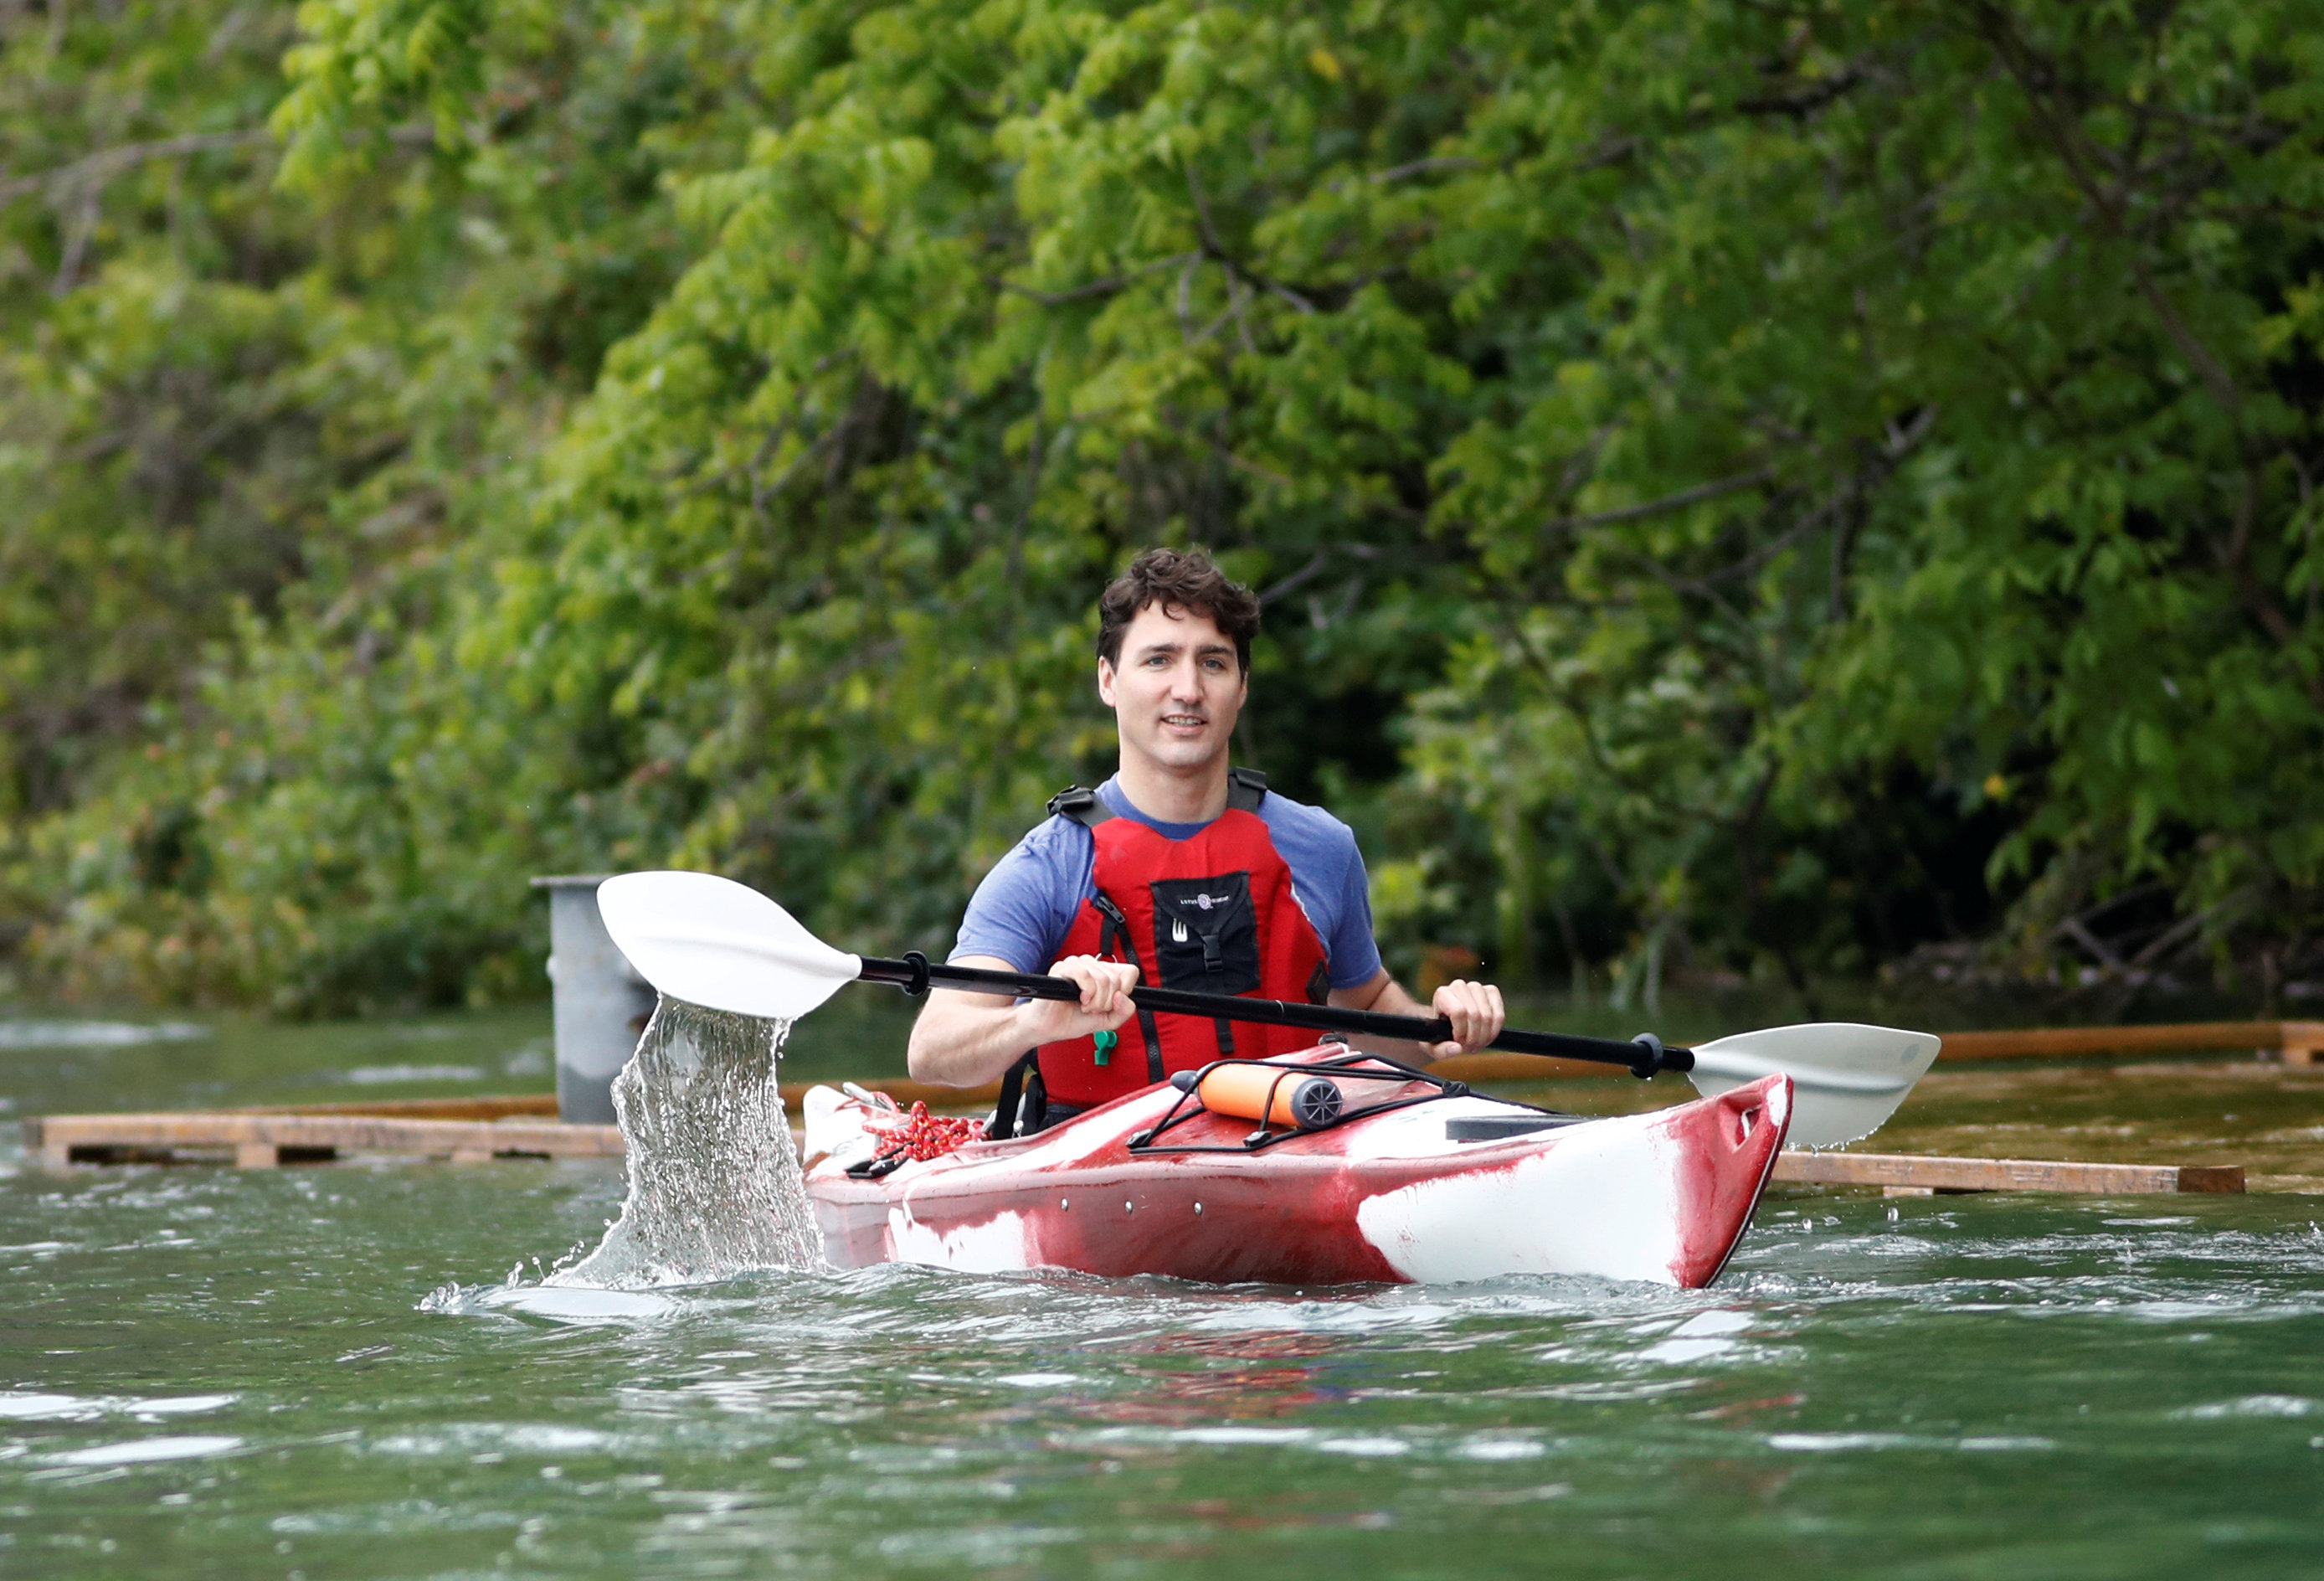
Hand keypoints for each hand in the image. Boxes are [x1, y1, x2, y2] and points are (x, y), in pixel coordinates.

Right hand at [1019, 955, 1139, 1045]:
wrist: (1049, 1028)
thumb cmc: (1074, 1020)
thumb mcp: (1107, 1022)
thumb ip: (1123, 1013)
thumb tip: (1123, 997)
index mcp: (1104, 973)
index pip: (1130, 971)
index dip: (1125, 990)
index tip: (1111, 1003)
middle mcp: (1092, 965)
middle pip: (1116, 980)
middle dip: (1106, 1003)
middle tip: (1092, 1009)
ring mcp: (1077, 964)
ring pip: (1102, 978)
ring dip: (1095, 1001)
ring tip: (1084, 1006)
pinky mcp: (1062, 968)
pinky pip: (1084, 974)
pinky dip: (1086, 992)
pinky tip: (1080, 999)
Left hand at [1426, 978, 1505, 1060]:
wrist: (1446, 1023)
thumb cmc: (1437, 1034)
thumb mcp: (1432, 1046)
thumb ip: (1441, 1050)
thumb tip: (1457, 1049)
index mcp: (1442, 994)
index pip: (1459, 1012)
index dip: (1461, 1032)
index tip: (1458, 1042)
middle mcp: (1459, 986)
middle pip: (1475, 1015)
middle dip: (1474, 1038)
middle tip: (1468, 1047)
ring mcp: (1476, 988)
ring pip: (1488, 1016)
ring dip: (1484, 1037)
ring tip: (1476, 1045)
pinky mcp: (1491, 992)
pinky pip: (1499, 1015)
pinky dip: (1495, 1031)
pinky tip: (1486, 1039)